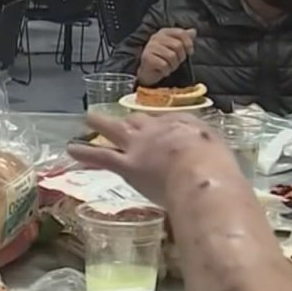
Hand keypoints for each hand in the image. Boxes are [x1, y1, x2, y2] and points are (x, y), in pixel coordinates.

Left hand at [67, 112, 238, 204]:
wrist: (200, 171)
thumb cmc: (217, 168)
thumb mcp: (220, 154)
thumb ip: (211, 157)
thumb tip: (211, 166)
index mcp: (183, 125)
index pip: (169, 122)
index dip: (162, 127)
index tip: (161, 131)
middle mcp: (158, 130)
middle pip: (140, 121)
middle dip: (131, 120)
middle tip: (125, 119)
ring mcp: (139, 146)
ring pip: (115, 130)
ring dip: (101, 123)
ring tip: (89, 118)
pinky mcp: (127, 164)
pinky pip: (101, 156)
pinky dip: (85, 152)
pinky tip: (71, 149)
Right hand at [137, 28, 195, 85]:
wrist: (149, 73)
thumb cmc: (164, 59)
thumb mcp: (176, 48)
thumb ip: (184, 39)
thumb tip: (193, 31)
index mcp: (164, 32)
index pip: (181, 33)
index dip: (189, 44)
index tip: (189, 52)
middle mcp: (156, 37)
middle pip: (178, 45)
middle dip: (181, 57)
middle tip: (176, 62)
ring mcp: (150, 46)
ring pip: (171, 56)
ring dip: (173, 65)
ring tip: (169, 66)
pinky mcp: (147, 57)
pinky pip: (164, 65)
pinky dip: (166, 71)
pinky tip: (163, 71)